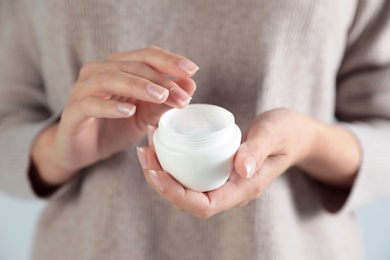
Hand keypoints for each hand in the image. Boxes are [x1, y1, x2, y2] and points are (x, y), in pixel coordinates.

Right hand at [31, 46, 197, 185]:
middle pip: (132, 64)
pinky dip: (110, 106)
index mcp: (119, 68)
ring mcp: (83, 89)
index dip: (169, 60)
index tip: (192, 70)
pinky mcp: (72, 111)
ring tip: (160, 96)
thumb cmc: (114, 128)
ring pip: (110, 77)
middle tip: (181, 95)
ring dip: (138, 85)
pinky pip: (90, 103)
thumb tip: (191, 86)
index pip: (146, 56)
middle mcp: (99, 72)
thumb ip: (164, 102)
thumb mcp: (145, 117)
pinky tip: (128, 111)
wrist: (82, 150)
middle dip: (160, 78)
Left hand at [137, 108, 359, 217]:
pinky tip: (163, 145)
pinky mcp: (219, 171)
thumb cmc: (288, 132)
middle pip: (187, 200)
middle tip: (144, 153)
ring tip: (147, 147)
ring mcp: (224, 182)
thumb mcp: (275, 134)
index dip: (175, 194)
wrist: (295, 134)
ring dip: (162, 172)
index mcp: (243, 189)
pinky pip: (190, 175)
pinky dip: (173, 163)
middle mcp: (230, 191)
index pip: (203, 205)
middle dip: (160, 182)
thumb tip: (241, 167)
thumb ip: (259, 149)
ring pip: (185, 189)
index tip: (156, 170)